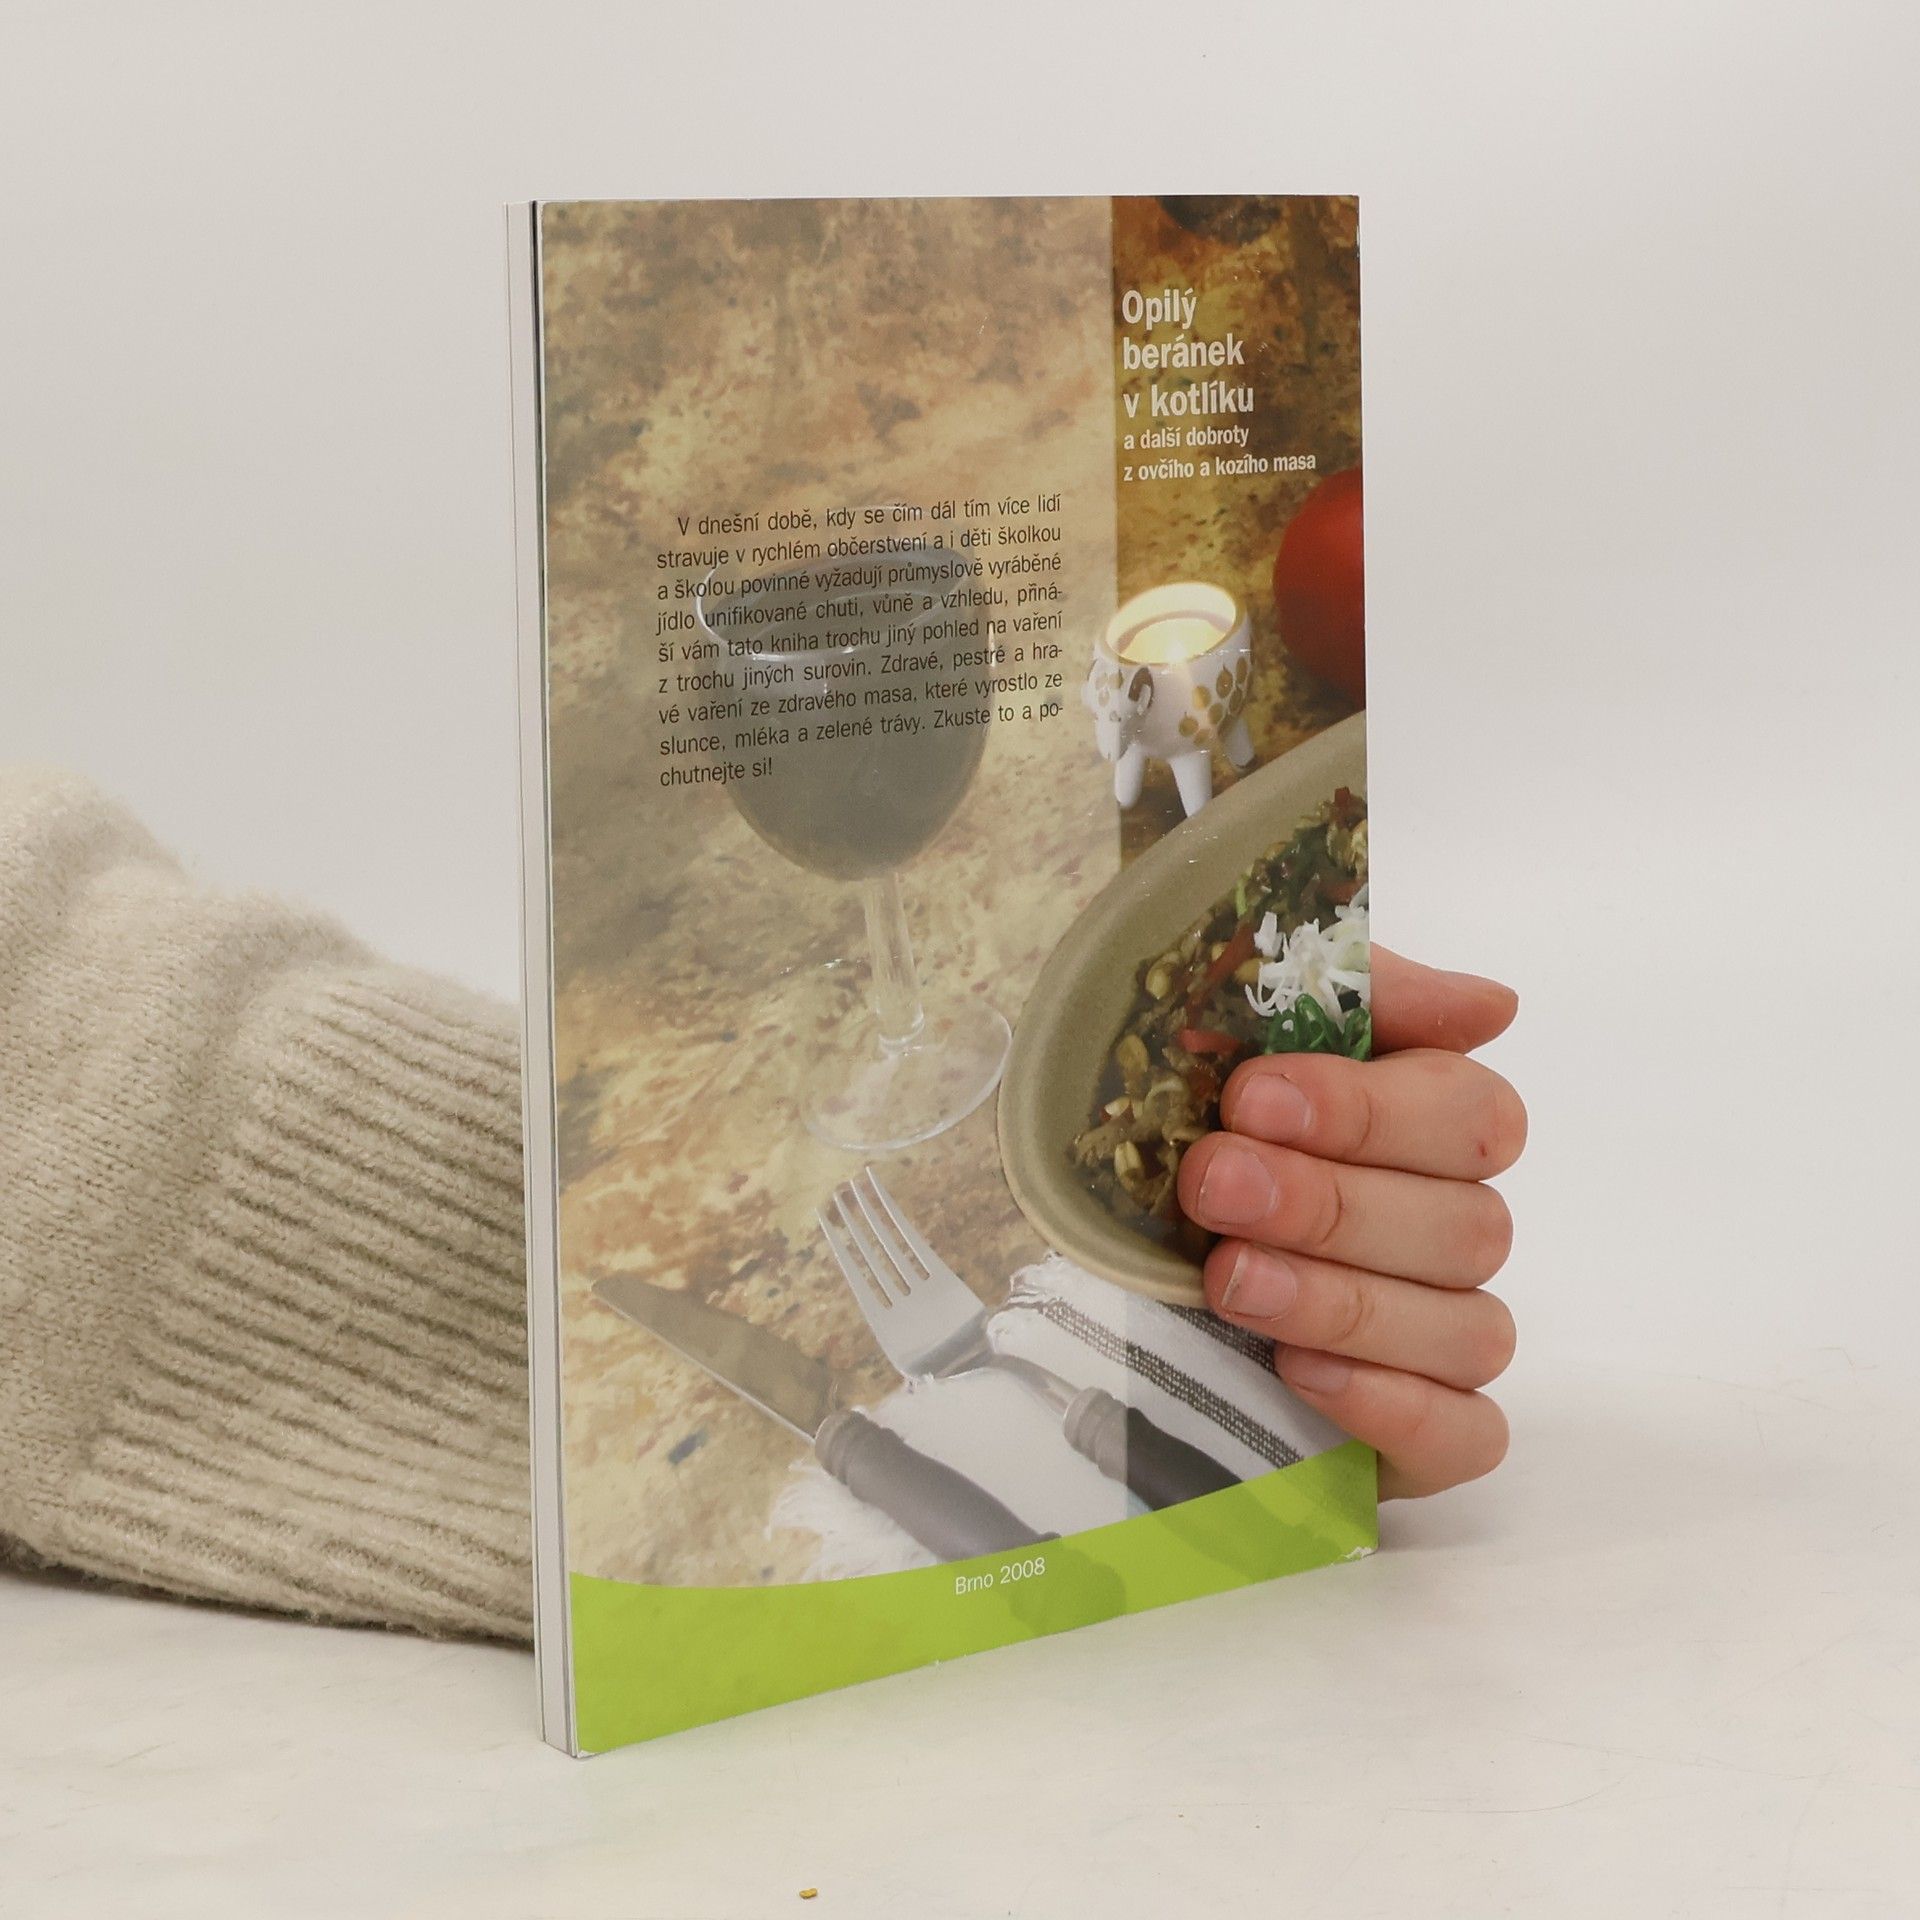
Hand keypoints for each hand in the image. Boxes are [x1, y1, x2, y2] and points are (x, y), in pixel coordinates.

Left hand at [1175, 948, 1524, 1497]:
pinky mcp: (1425, 1441)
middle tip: (1214, 1186)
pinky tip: (1301, 1372)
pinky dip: (1395, 1405)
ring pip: (1468, 1326)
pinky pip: (1468, 1434)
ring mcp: (1444, 1340)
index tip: (1252, 1098)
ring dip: (1342, 1301)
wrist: (1085, 1274)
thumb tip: (1492, 1006)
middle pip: (1465, 1223)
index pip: (1469, 1112)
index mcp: (1422, 1128)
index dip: (1369, 1109)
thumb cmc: (1173, 1137)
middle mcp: (1449, 1230)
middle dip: (1329, 1203)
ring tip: (1228, 1280)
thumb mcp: (1227, 1032)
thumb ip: (1352, 993)